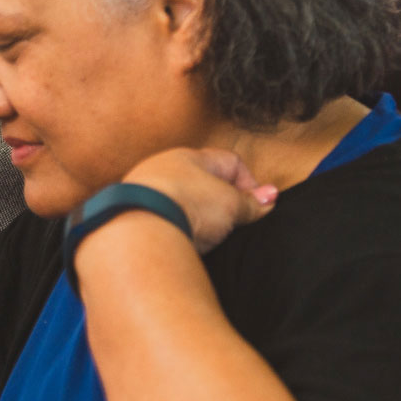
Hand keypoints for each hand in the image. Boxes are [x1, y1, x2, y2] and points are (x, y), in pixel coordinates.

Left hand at [123, 147, 277, 252]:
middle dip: (219, 203)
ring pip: (179, 202)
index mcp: (189, 156)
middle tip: (231, 225)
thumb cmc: (186, 206)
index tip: (256, 208)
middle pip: (201, 182)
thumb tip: (269, 198)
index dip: (249, 184)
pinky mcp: (131, 217)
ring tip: (204, 238)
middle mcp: (163, 169)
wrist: (139, 229)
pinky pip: (160, 220)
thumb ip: (250, 202)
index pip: (229, 162)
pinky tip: (180, 244)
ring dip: (194, 218)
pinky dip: (173, 231)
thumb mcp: (230, 204)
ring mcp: (144, 191)